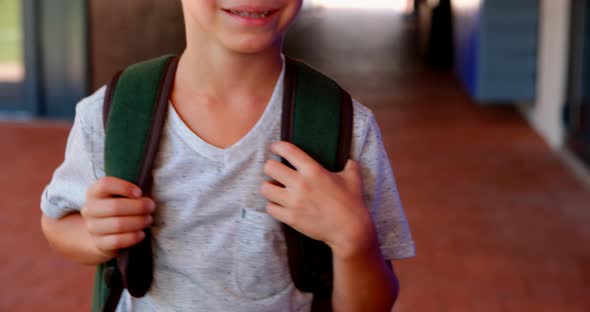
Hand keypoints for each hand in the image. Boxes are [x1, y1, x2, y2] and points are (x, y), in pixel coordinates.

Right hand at [81, 177, 154, 259]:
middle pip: (115, 206)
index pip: (105, 185)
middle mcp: (90, 209)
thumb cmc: (119, 207)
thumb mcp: (121, 195)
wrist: (104, 232)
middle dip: (138, 207)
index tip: (140, 193)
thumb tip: (147, 197)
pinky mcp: (99, 243)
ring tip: (148, 219)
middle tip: (151, 207)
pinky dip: (132, 237)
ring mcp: (93, 228)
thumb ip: (131, 193)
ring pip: (118, 224)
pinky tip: (142, 233)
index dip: (124, 187)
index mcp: (94, 192)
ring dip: (138, 222)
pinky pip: (117, 241)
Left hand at [260, 141, 376, 258]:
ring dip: (269, 187)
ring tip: (275, 188)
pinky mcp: (291, 218)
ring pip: (265, 188)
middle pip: (270, 167)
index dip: (278, 146)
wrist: (350, 231)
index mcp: (314, 171)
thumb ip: (349, 165)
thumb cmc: (352, 203)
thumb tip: (349, 159)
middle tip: (276, 171)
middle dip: (271, 167)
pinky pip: (270, 208)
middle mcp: (301, 184)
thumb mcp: (353, 179)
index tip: (276, 148)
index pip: (288, 150)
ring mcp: (294, 202)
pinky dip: (273, 205)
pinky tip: (279, 204)